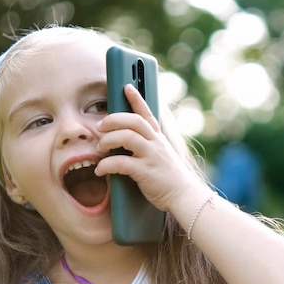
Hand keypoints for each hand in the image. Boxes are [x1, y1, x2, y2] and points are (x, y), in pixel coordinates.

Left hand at [94, 84, 198, 211]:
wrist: (184, 195)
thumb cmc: (169, 177)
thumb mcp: (161, 155)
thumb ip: (147, 145)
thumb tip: (124, 140)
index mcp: (158, 138)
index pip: (147, 113)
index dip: (136, 99)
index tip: (126, 87)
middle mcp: (156, 143)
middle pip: (134, 121)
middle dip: (114, 119)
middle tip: (100, 126)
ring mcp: (151, 156)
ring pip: (127, 137)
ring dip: (108, 140)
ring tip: (100, 148)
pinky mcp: (145, 172)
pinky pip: (121, 163)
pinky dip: (106, 165)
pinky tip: (100, 169)